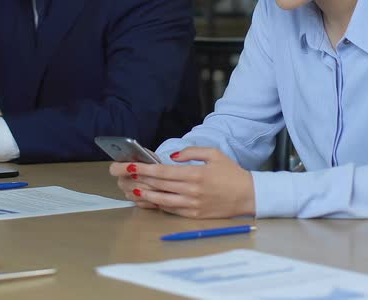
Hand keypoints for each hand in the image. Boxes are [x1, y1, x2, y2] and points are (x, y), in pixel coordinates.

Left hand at [109, 147, 255, 217]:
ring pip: (160, 199)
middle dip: (135, 178)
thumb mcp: (214, 154)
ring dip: (142, 193)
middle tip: (118, 173)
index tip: (128, 165)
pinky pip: (169, 209)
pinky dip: (155, 203)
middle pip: (157, 185)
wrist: (249, 196)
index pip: (162, 172)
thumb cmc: (231, 173)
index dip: (143, 169)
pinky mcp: (193, 215)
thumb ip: (192, 152)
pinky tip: (145, 197)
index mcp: (195, 174)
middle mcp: (191, 191)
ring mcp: (191, 205)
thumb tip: (172, 156)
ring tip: (127, 187)